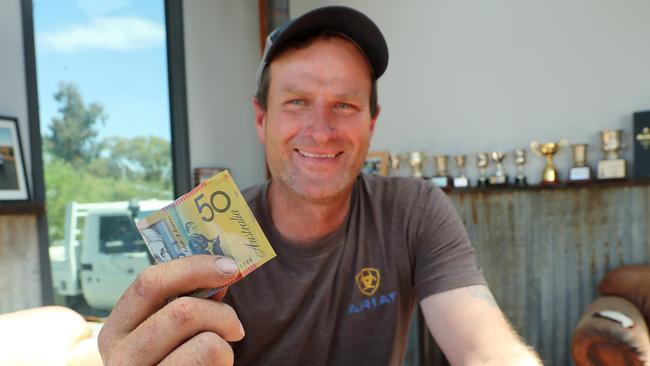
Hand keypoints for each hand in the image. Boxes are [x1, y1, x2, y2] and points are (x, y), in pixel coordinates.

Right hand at [98, 255, 244, 365]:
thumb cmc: (174, 363)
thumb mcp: (166, 334)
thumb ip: (185, 302)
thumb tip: (221, 271)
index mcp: (116, 331)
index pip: (150, 282)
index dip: (194, 267)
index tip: (229, 267)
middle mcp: (120, 358)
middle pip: (184, 311)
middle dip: (222, 313)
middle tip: (235, 326)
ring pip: (206, 343)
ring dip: (225, 344)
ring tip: (220, 354)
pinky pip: (212, 362)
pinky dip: (224, 361)